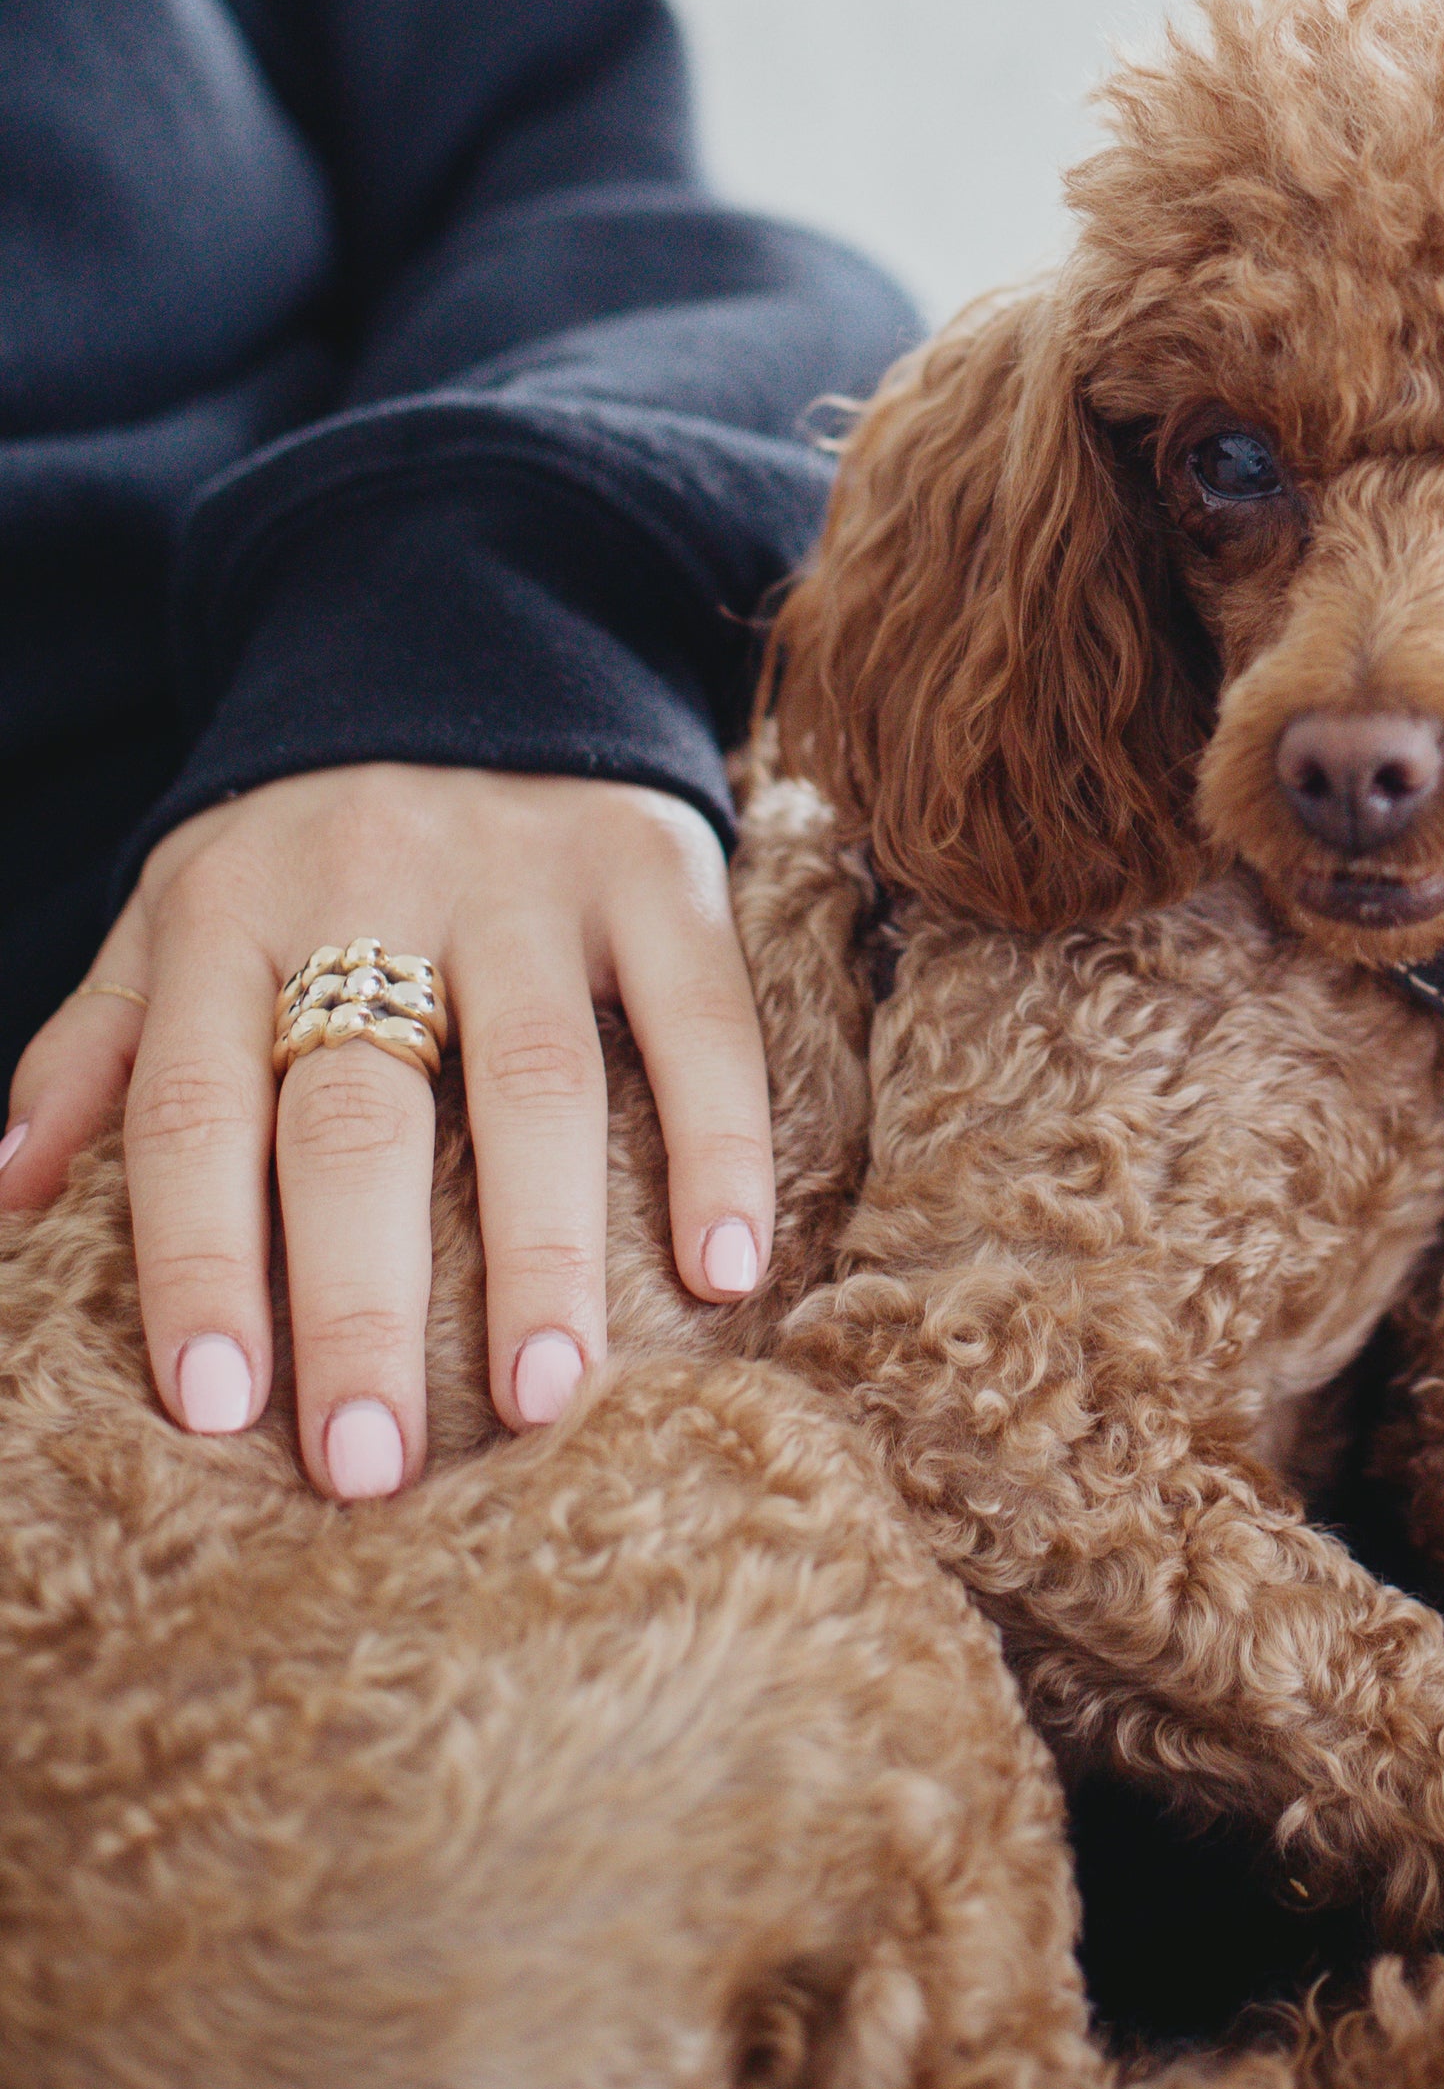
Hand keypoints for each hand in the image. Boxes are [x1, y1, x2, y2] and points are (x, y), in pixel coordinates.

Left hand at [0, 766, 772, 1500]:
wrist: (469, 626)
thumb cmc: (305, 834)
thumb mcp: (177, 909)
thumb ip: (98, 1047)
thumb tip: (4, 1199)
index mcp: (230, 913)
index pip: (198, 1110)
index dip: (200, 1261)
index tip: (215, 1408)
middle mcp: (371, 883)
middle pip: (359, 1114)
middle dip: (358, 1300)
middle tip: (371, 1463)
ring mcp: (524, 869)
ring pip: (536, 1077)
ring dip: (544, 1250)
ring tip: (548, 1400)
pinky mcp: (652, 859)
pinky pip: (699, 1012)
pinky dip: (718, 1141)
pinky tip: (726, 1267)